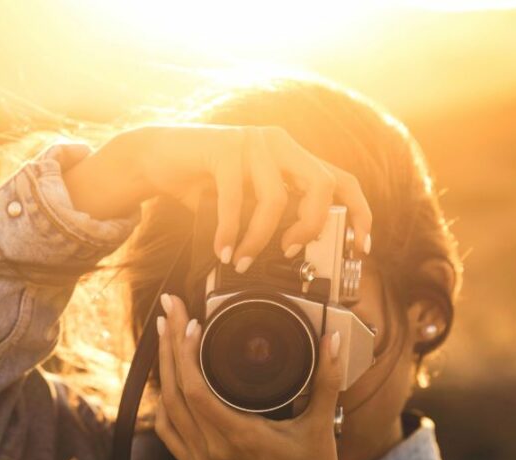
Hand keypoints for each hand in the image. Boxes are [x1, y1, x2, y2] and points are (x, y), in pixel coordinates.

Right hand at [65, 124, 371, 266]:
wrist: (153, 157)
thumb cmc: (200, 182)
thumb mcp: (243, 200)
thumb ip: (268, 214)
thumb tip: (291, 253)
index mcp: (290, 155)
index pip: (340, 179)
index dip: (359, 212)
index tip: (362, 246)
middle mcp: (278, 143)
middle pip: (320, 184)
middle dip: (311, 226)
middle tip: (291, 252)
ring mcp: (252, 142)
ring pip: (275, 198)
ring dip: (260, 239)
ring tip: (244, 261)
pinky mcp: (223, 148)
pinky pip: (235, 199)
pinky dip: (230, 232)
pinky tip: (222, 249)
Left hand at [153, 293, 343, 459]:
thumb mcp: (321, 426)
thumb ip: (326, 381)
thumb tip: (332, 341)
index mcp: (239, 438)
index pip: (195, 390)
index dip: (186, 353)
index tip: (191, 322)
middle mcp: (211, 451)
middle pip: (174, 391)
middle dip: (169, 346)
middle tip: (169, 310)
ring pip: (166, 409)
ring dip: (163, 370)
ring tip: (166, 334)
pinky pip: (167, 430)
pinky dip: (165, 401)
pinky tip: (168, 377)